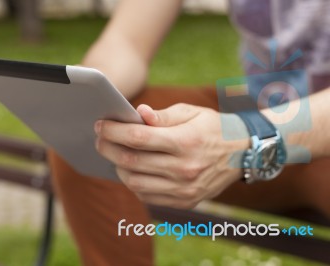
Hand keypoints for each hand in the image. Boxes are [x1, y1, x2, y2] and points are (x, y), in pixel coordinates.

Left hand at [94, 103, 249, 208]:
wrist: (243, 154)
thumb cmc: (213, 128)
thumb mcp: (192, 113)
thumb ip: (162, 116)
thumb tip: (138, 114)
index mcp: (185, 142)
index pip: (138, 138)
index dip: (113, 131)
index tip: (100, 125)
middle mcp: (184, 169)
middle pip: (131, 162)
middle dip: (107, 149)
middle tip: (99, 139)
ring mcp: (184, 189)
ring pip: (135, 183)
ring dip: (118, 168)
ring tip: (114, 154)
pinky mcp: (184, 201)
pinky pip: (147, 196)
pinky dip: (134, 183)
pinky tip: (132, 170)